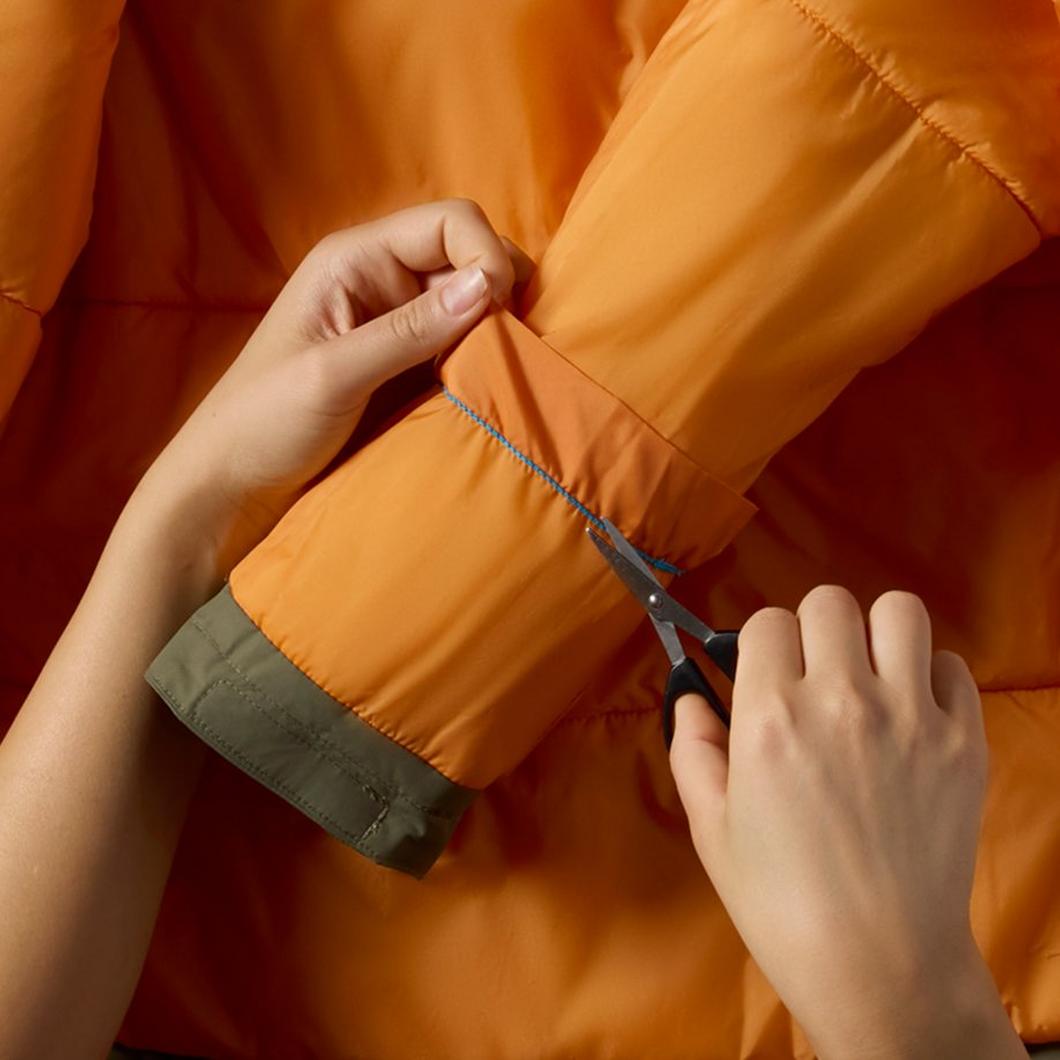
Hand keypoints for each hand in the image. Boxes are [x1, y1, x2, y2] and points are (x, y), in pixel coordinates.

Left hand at [137, 198, 531, 571]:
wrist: (233, 483)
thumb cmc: (263, 422)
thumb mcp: (335, 374)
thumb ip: (410, 330)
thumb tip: (489, 285)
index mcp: (355, 258)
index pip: (450, 223)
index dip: (487, 257)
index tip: (499, 316)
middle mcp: (381, 277)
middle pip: (469, 257)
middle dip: (500, 292)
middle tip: (506, 347)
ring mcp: (395, 321)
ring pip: (472, 303)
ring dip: (496, 330)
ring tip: (500, 369)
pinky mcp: (405, 363)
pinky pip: (461, 344)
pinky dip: (483, 358)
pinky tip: (484, 384)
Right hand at [670, 586, 1023, 1059]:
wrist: (880, 964)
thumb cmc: (780, 902)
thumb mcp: (710, 828)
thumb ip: (692, 748)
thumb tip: (693, 697)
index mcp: (770, 718)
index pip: (767, 621)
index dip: (760, 646)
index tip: (766, 677)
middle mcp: (841, 701)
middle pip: (829, 602)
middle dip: (813, 630)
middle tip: (814, 676)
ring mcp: (911, 717)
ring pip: (900, 613)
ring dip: (875, 634)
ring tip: (868, 677)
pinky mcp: (964, 741)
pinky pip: (952, 666)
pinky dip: (929, 677)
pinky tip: (910, 714)